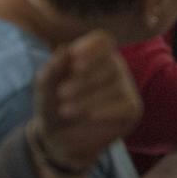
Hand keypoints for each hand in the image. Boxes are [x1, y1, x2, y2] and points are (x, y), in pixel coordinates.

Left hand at [33, 31, 142, 173]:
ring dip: (88, 99)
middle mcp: (114, 68)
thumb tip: (65, 48)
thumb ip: (53, 66)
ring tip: (66, 111)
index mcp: (94, 55)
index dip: (91, 48)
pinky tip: (89, 116)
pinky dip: (106, 111)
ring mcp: (125, 88)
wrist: (57, 137)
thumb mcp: (45, 85)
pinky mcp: (131, 109)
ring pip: (115, 87)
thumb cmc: (52, 103)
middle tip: (62, 94)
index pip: (103, 40)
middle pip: (109, 64)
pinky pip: (125, 105)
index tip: (75, 61)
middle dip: (83, 79)